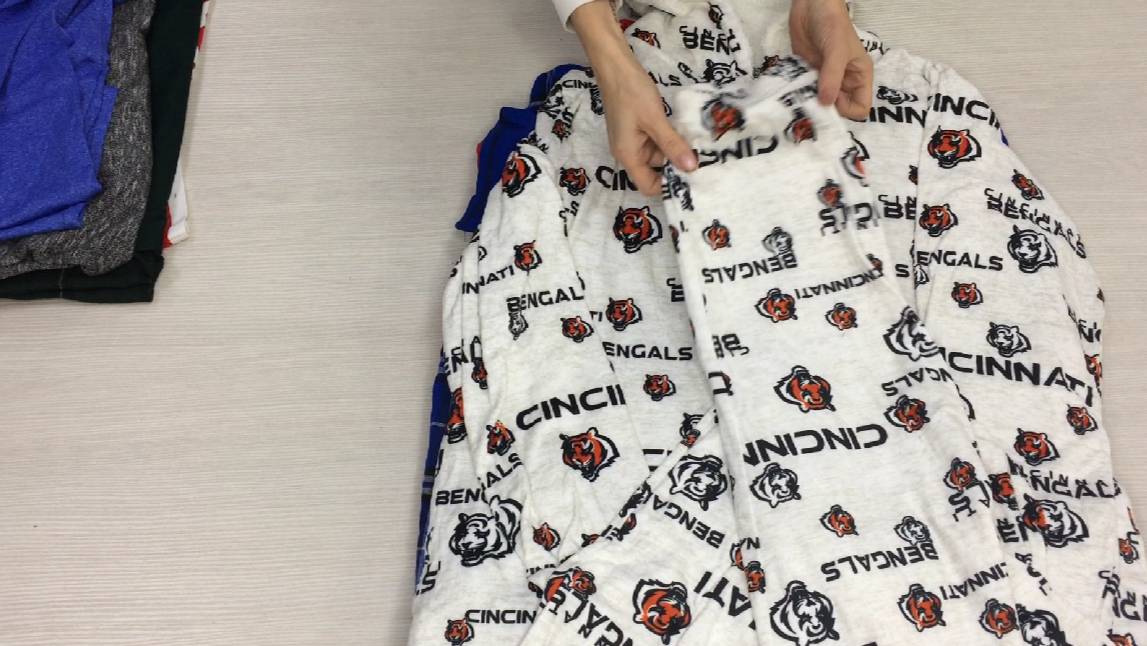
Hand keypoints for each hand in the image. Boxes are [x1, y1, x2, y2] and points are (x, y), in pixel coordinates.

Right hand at [570, 1, 696, 196]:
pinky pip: (657, 140)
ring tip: (699, 143)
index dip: (669, 185)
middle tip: (704, 160)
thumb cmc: (631, 92)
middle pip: (656, 170)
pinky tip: (686, 131)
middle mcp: (630, 153)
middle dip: (677, 165)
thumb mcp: (655, 119)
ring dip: (676, 149)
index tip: (692, 177)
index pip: (649, 186)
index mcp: (628, 156)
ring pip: (660, 154)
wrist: (615, 66)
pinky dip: (671, 138)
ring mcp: (634, 140)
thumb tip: (691, 168)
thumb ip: (672, 145)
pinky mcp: (639, 129)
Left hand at [789, 0, 873, 119]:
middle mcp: (843, 81)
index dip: (847, 111)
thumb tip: (826, 103)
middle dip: (825, 112)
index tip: (830, 101)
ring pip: (819, 104)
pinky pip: (804, 92)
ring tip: (797, 99)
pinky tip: (790, 91)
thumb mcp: (836, 50)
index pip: (860, 107)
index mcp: (859, 77)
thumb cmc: (832, 23)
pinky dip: (798, 95)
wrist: (812, 5)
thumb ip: (832, 76)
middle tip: (808, 106)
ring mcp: (824, 79)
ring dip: (808, 104)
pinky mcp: (807, 74)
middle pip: (838, 110)